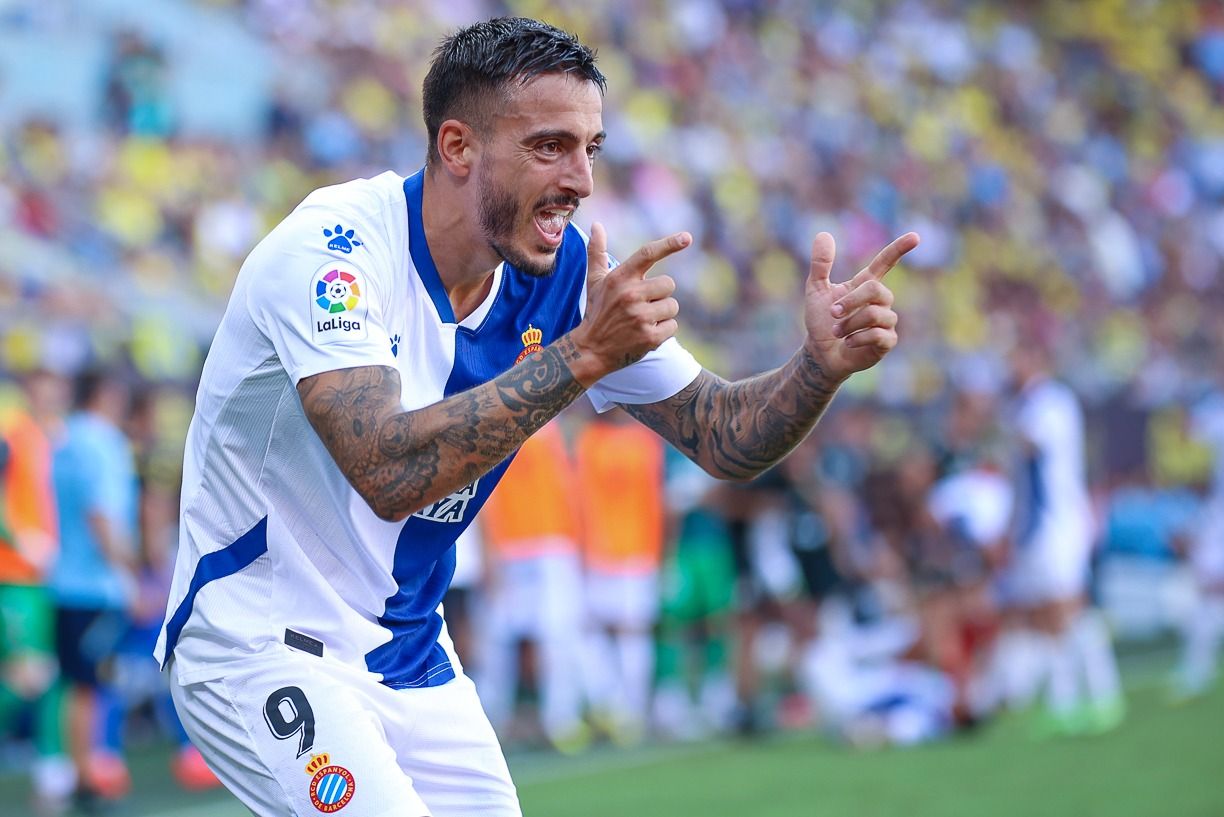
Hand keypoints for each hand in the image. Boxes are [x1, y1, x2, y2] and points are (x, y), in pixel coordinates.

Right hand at [567, 223, 691, 386]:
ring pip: (672, 306)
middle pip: (669, 284)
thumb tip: (596, 224)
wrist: (590, 350)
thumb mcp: (595, 282)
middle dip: (660, 295)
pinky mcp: (650, 337)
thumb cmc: (597, 311)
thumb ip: (597, 252)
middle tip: (641, 306)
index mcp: (620, 278)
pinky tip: (645, 334)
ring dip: (662, 314)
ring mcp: (640, 317)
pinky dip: (664, 331)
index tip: (687, 237)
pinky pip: (673, 326)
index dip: (669, 244)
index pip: (648, 254)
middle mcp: (630, 295)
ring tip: (642, 321)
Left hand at [803, 231, 918, 382]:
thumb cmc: (821, 321)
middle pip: (876, 289)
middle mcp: (881, 300)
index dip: (899, 249)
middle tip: (832, 313)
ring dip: (850, 323)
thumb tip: (823, 234)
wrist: (820, 353)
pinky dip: (858, 338)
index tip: (915, 237)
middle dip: (851, 301)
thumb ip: (821, 264)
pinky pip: (879, 335)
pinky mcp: (888, 342)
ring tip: (837, 332)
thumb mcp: (816, 290)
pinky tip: (848, 343)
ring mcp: (886, 321)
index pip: (886, 262)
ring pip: (875, 314)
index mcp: (865, 285)